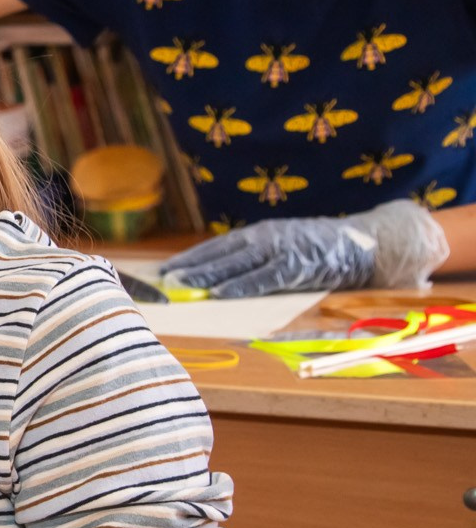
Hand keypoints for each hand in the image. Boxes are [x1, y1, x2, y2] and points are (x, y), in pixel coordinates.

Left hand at [163, 200, 448, 296]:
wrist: (366, 242)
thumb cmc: (321, 249)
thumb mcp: (284, 247)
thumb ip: (256, 259)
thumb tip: (222, 279)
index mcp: (260, 234)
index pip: (217, 247)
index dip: (190, 258)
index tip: (165, 270)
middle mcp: (265, 238)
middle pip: (219, 255)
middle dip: (189, 267)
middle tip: (161, 280)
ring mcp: (280, 250)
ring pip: (234, 265)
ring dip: (205, 277)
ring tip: (180, 286)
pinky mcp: (296, 266)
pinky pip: (261, 279)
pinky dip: (239, 286)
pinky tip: (219, 294)